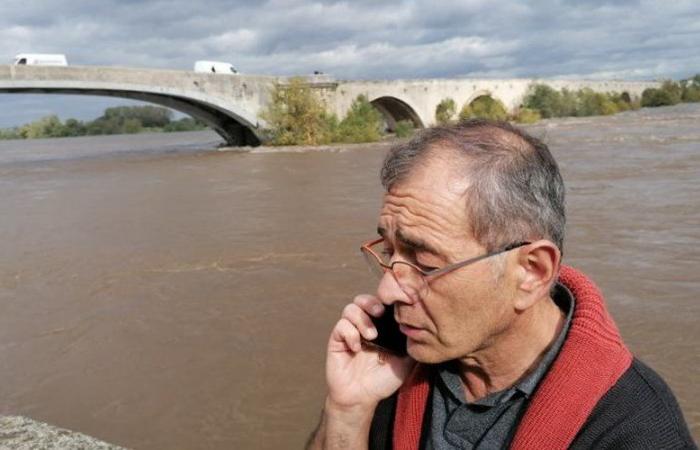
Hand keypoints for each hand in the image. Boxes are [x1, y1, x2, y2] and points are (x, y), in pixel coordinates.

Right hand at [325, 294, 414, 409]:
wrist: (361, 398)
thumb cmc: (382, 380)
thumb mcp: (405, 363)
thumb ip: (412, 346)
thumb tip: (424, 331)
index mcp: (379, 327)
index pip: (380, 303)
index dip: (385, 301)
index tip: (394, 308)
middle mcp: (363, 326)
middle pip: (362, 299)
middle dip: (371, 302)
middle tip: (379, 313)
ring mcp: (349, 332)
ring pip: (350, 309)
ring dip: (361, 319)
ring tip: (371, 336)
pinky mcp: (337, 341)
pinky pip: (340, 326)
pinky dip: (349, 333)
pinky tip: (357, 348)